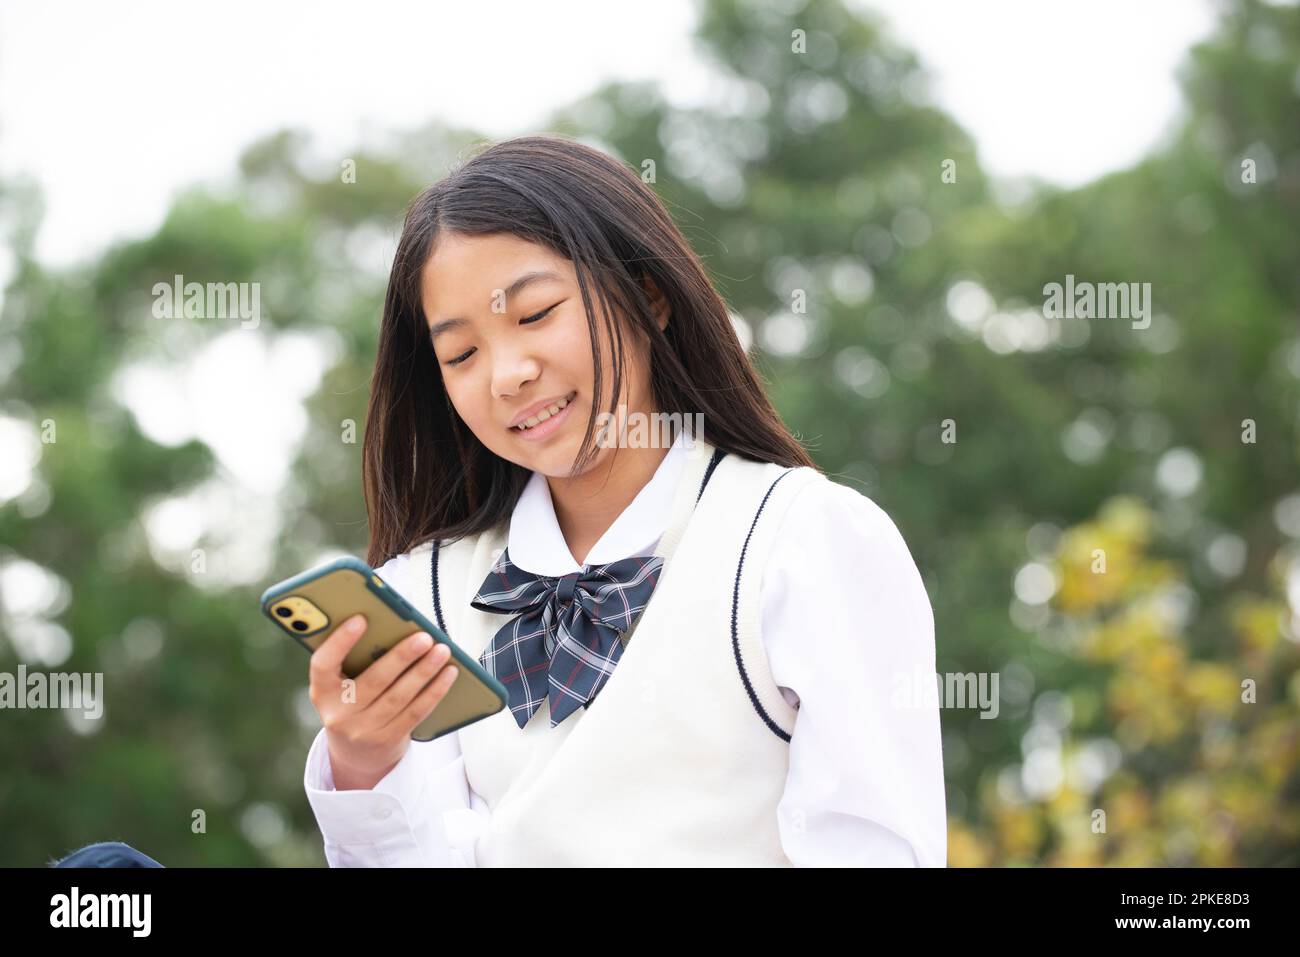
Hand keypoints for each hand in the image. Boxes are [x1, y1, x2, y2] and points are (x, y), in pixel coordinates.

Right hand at [307, 613, 459, 789]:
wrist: (355, 755)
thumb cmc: (352, 704)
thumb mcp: (340, 686)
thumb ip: (354, 660)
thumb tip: (393, 629)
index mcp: (322, 692)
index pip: (322, 665)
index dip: (339, 642)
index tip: (361, 619)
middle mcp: (338, 714)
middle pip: (374, 681)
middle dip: (402, 657)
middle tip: (424, 637)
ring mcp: (363, 730)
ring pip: (399, 696)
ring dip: (425, 671)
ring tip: (442, 650)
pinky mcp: (388, 740)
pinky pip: (415, 712)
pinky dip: (435, 690)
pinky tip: (448, 673)